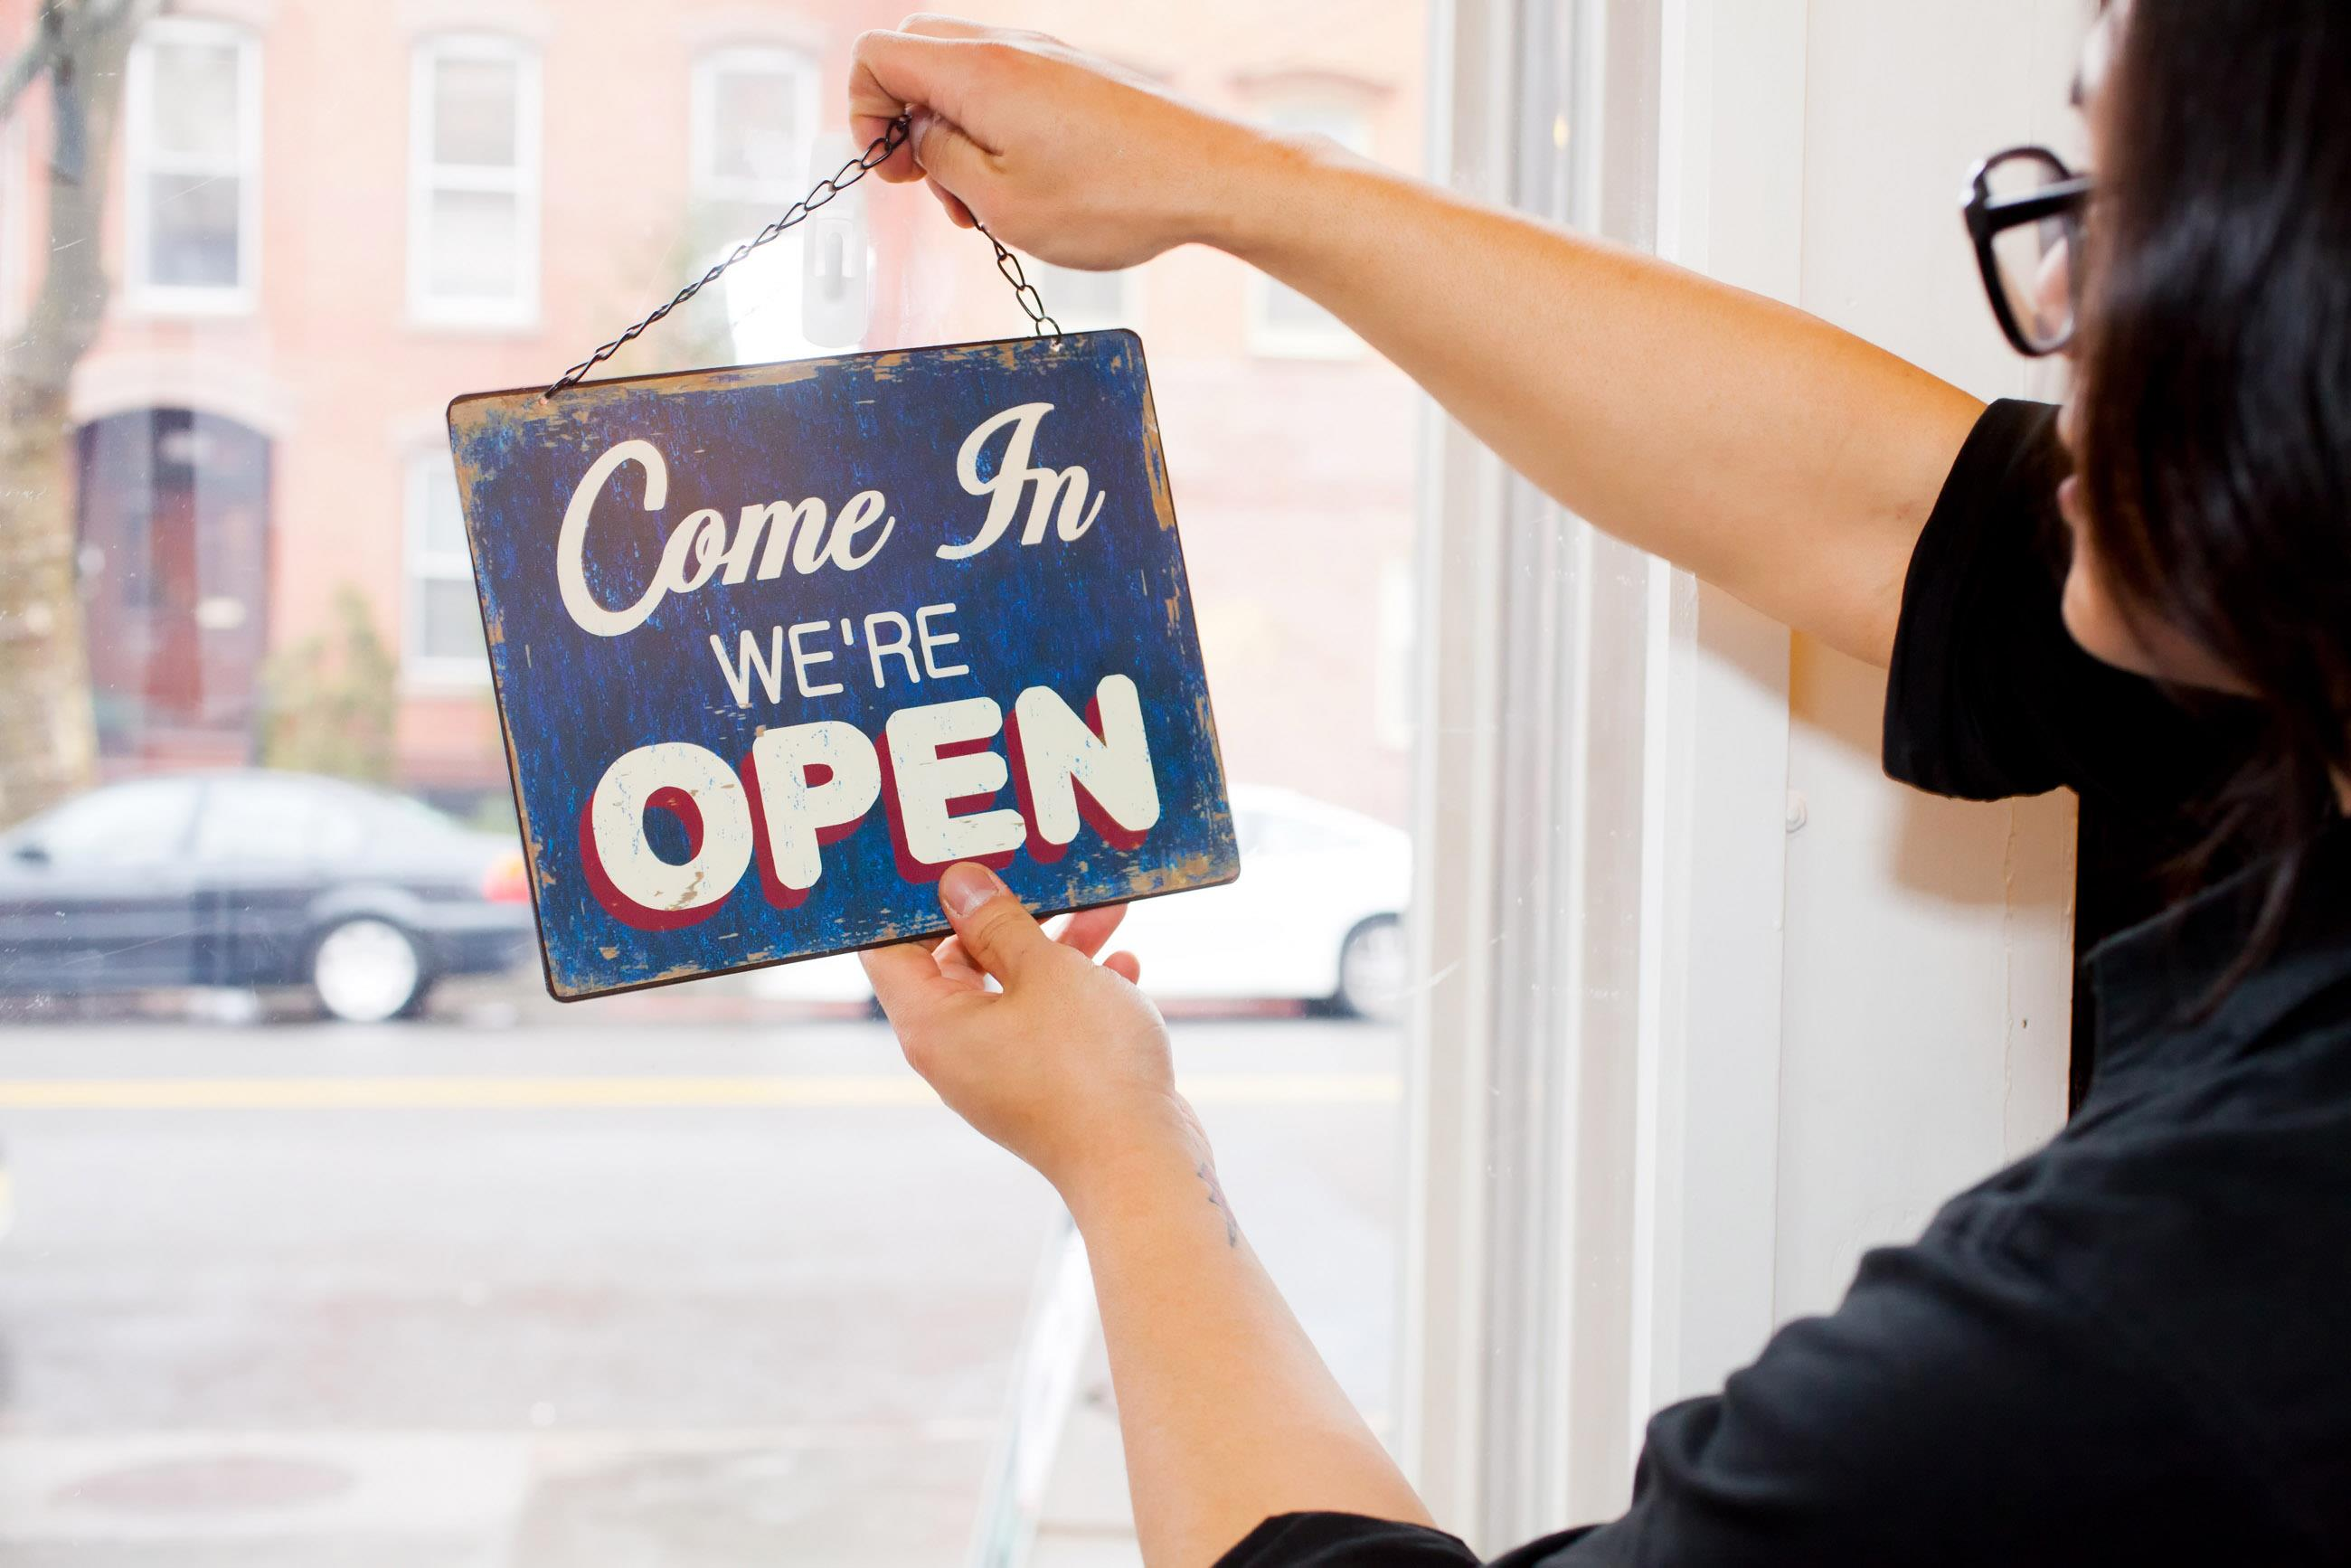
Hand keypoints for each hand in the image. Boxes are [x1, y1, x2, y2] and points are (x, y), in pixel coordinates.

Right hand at [847, 15, 1287, 269]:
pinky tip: (1021, 188)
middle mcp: (1009, 49)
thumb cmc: (1115, 198)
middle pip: (915, 54)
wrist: (1213, 179)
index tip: (893, 170)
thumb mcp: (1001, 201)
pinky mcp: (1076, 78)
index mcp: (977, 70)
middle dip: (903, 119)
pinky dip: (992, 131)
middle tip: (925, 182)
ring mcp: (1047, 59)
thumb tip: (918, 137)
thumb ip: (942, 161)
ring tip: (981, 202)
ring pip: (962, 75)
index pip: (876, 54)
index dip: (863, 114)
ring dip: (951, 134)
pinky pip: (1007, 89)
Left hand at [860, 861, 1198, 1196]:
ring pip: (1014, 988)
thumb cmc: (1088, 1067)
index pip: (885, 948)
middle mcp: (954, 1050)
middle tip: (1036, 871)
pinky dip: (1081, 991)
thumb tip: (958, 885)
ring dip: (1056, 946)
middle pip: (958, 961)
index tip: (938, 856)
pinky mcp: (1042, 1086)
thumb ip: (1000, 922)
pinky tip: (1125, 966)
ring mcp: (998, 1071)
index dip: (904, 898)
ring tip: (1105, 908)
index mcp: (931, 1024)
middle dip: (1005, 913)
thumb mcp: (1045, 971)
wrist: (1142, 1165)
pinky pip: (1048, 1023)